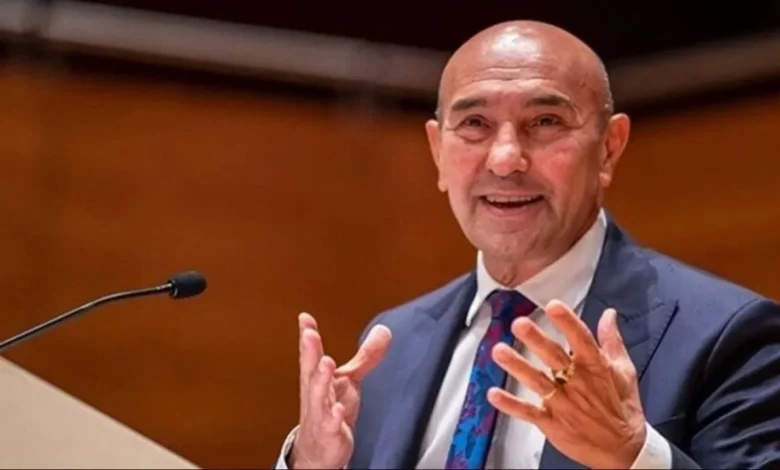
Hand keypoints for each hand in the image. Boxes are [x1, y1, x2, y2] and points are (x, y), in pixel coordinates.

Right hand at [289, 313, 391, 468]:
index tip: (305, 318)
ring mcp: (320, 414)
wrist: (318, 451)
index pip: (311, 354)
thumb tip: (383, 331)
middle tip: (310, 335)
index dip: (308, 335)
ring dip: (320, 380)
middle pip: (311, 370)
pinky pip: (331, 426)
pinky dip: (334, 418)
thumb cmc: (330, 412)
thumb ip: (365, 356)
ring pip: (317, 396)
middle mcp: (315, 394)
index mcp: (318, 378)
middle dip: (310, 352)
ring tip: (326, 363)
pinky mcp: (330, 434)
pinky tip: (339, 411)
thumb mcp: (350, 380)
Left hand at [487, 300, 645, 468]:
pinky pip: (528, 412)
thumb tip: (608, 314)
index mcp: (596, 367)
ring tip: (499, 351)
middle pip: (554, 357)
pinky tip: (494, 394)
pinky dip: (511, 405)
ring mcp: (563, 404)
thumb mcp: (624, 371)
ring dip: (518, 366)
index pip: (581, 340)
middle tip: (520, 324)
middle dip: (537, 340)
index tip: (554, 306)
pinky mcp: (552, 423)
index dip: (568, 322)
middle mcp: (577, 383)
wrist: (623, 451)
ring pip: (537, 382)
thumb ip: (612, 341)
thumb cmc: (623, 408)